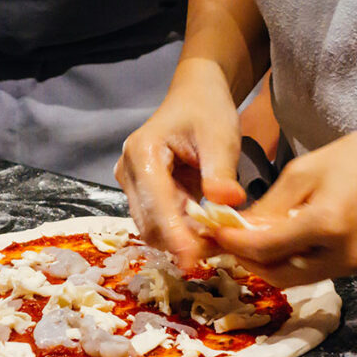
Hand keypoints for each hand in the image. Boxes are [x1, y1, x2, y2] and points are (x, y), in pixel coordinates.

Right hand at [115, 58, 246, 267]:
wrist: (195, 97)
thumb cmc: (207, 111)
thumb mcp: (220, 136)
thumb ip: (220, 171)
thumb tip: (228, 203)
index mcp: (143, 152)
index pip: (155, 204)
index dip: (174, 234)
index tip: (194, 259)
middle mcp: (128, 171)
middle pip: (149, 222)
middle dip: (181, 241)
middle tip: (219, 249)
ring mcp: (131, 184)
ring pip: (152, 228)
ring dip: (182, 239)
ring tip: (216, 238)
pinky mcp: (141, 195)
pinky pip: (159, 222)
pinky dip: (181, 231)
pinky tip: (205, 230)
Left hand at [213, 120, 356, 286]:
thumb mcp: (306, 170)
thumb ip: (271, 204)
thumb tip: (239, 228)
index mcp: (326, 225)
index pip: (264, 248)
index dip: (232, 243)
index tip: (211, 232)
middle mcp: (340, 255)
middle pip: (276, 274)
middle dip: (246, 260)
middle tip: (225, 240)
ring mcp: (351, 265)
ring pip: (293, 278)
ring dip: (266, 264)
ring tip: (247, 240)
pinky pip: (312, 271)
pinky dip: (289, 260)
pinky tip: (278, 240)